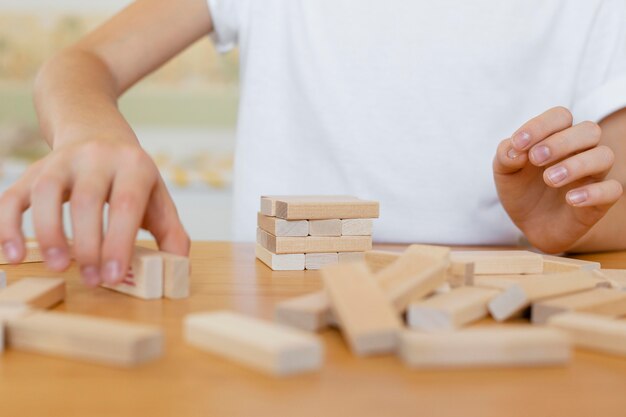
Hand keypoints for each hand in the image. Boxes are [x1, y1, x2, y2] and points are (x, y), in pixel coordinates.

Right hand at [0, 133, 189, 285]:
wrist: (96, 130)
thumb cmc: (131, 178)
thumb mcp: (158, 198)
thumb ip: (172, 234)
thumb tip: (178, 270)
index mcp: (134, 165)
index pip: (125, 204)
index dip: (118, 241)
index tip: (113, 275)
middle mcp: (96, 157)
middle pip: (86, 200)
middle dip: (88, 245)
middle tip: (91, 279)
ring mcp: (61, 161)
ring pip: (46, 194)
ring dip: (49, 233)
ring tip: (58, 266)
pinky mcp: (33, 171)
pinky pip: (13, 196)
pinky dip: (8, 225)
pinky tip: (14, 254)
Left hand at [493, 106, 622, 252]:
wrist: (530, 224)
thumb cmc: (521, 190)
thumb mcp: (504, 173)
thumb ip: (505, 156)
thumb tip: (514, 149)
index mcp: (557, 136)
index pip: (560, 116)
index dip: (540, 126)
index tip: (518, 144)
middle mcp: (581, 150)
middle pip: (589, 130)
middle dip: (561, 142)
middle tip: (535, 159)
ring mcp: (593, 174)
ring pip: (604, 156)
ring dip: (576, 165)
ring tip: (549, 179)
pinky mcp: (601, 200)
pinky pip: (613, 189)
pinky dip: (594, 192)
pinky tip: (570, 199)